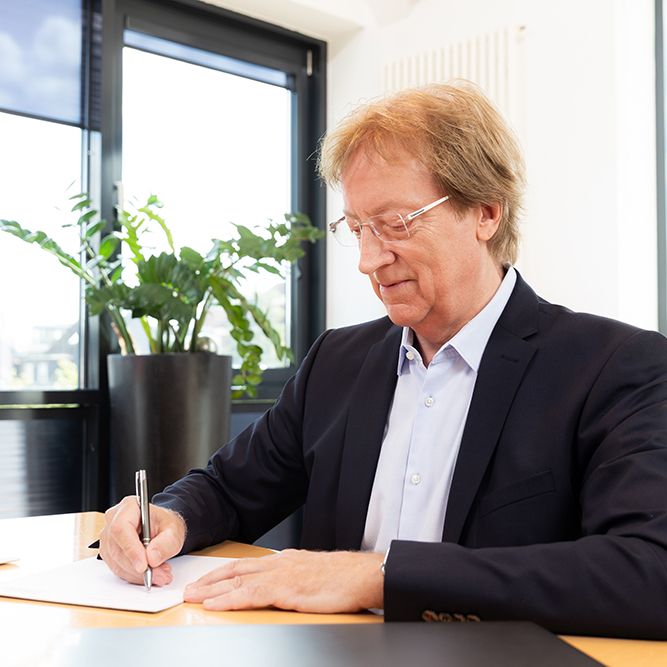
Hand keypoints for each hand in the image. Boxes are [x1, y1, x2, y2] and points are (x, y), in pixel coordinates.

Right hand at [98, 496, 185, 585]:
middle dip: (138, 568)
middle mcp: (113, 520)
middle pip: (118, 549)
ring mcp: (108, 536)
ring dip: (138, 574)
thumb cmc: (164, 524)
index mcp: (128, 507)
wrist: (161, 527)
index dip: (131, 549)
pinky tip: (150, 573)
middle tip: (160, 575)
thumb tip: (151, 558)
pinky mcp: (108, 551)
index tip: (144, 566)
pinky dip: (134, 575)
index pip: (121, 528)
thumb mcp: (173, 530)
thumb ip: (166, 543)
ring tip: (160, 574)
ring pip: (117, 562)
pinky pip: (117, 568)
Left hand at [183, 549, 383, 612]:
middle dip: (210, 580)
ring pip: (238, 581)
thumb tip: (282, 590)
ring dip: (212, 590)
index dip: (223, 573)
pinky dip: (230, 599)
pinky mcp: (286, 590)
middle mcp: (279, 564)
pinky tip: (216, 604)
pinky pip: (251, 595)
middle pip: (236, 570)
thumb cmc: (344, 578)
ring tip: (193, 597)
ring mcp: (281, 576)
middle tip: (189, 589)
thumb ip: (294, 580)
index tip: (206, 580)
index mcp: (285, 560)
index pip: (246, 565)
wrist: (362, 574)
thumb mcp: (312, 575)